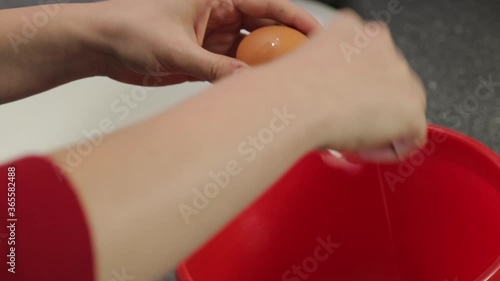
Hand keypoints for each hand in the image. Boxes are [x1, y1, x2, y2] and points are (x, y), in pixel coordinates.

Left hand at [88, 0, 319, 85]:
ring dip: (264, 66)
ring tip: (284, 83)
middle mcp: (217, 16)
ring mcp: (212, 39)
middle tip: (306, 64)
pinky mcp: (203, 60)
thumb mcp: (176, 47)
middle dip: (285, 44)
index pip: (265, 4)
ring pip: (249, 52)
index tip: (317, 33)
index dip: (294, 17)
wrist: (99, 46)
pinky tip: (256, 91)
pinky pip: (232, 70)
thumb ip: (212, 67)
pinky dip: (244, 80)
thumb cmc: (127, 28)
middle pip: (263, 28)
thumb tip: (245, 84)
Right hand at [257, 10, 426, 161]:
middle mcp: (383, 46)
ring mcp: (400, 75)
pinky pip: (410, 138)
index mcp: (355, 29)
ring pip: (403, 108)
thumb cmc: (289, 88)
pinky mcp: (410, 108)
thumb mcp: (308, 64)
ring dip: (381, 128)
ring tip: (350, 139)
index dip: (357, 89)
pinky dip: (387, 151)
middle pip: (390, 84)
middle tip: (345, 127)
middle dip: (372, 108)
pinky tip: (359, 150)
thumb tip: (329, 96)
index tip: (339, 106)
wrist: (294, 101)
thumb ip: (329, 71)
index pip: (370, 60)